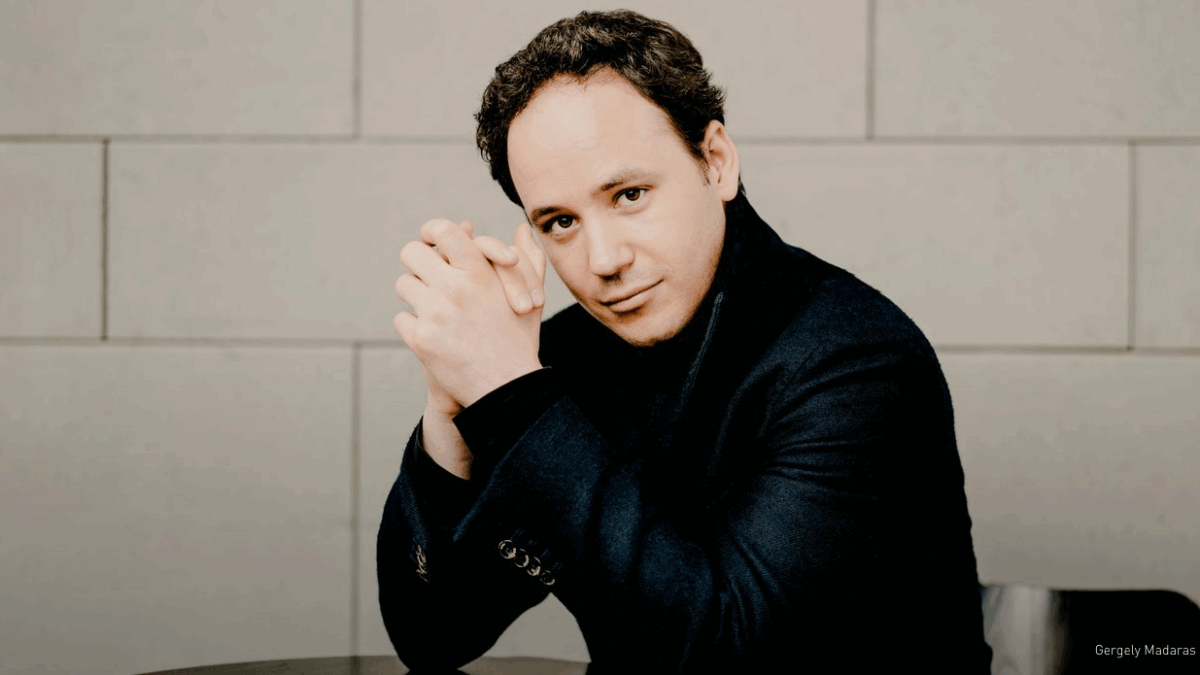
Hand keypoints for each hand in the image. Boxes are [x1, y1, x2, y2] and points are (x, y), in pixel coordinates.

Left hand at [394, 219, 545, 407]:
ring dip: (416, 295)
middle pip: (411, 252)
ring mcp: (434, 314)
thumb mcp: (532, 296)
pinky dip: (414, 325)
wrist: (507, 389)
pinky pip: (402, 318)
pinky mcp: (420, 339)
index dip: (433, 230)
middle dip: (418, 261)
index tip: (432, 239)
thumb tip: (521, 229)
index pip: (443, 230)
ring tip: (434, 308)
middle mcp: (454, 288)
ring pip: (404, 285)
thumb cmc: (520, 340)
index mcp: (480, 272)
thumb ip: (528, 259)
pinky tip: (433, 334)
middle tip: (427, 273)